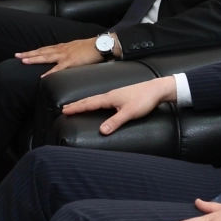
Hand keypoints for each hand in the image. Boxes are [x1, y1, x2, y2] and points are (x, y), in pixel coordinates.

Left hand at [17, 37, 102, 73]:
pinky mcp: (71, 62)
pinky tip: (42, 77)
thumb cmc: (90, 48)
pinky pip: (58, 68)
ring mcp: (65, 55)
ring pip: (46, 57)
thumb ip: (68, 53)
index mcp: (62, 47)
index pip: (44, 49)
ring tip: (23, 61)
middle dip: (28, 54)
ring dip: (34, 59)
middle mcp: (61, 50)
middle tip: (16, 56)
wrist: (100, 45)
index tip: (23, 53)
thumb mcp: (75, 48)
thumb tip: (62, 58)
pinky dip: (49, 73)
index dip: (33, 51)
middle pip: (41, 52)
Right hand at [61, 75, 175, 133]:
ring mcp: (115, 95)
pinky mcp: (120, 96)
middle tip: (64, 108)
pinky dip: (93, 102)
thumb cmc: (144, 100)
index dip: (76, 108)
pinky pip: (101, 100)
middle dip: (76, 105)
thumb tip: (101, 131)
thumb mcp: (129, 113)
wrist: (156, 89)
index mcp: (109, 98)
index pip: (89, 104)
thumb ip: (115, 122)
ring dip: (84, 103)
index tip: (64, 110)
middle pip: (89, 100)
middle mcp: (110, 95)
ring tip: (76, 106)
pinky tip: (96, 104)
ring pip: (95, 99)